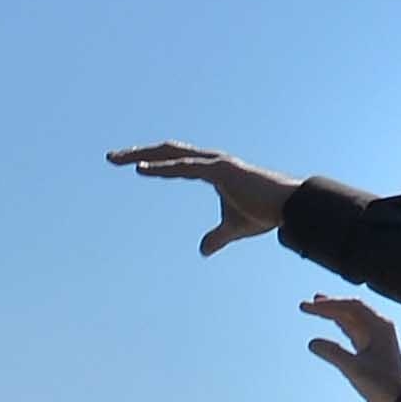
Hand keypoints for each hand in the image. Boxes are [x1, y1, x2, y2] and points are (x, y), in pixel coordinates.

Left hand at [107, 141, 297, 254]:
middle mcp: (211, 161)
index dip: (150, 160)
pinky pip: (185, 167)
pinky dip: (162, 167)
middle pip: (166, 151)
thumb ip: (217, 237)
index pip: (173, 160)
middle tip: (110, 157)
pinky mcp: (221, 170)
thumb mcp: (233, 229)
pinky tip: (140, 170)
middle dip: (137, 152)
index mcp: (210, 169)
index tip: (126, 163)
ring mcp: (215, 163)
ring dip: (142, 155)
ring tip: (117, 159)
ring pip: (171, 154)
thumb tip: (203, 250)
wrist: (290, 208)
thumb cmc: (265, 213)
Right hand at [300, 293, 400, 401]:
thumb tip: (313, 343)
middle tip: (308, 304)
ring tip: (316, 308)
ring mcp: (375, 338)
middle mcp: (379, 328)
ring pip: (352, 320)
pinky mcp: (371, 348)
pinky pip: (354, 331)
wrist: (399, 400)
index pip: (352, 307)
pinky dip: (341, 326)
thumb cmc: (382, 384)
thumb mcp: (355, 368)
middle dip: (329, 306)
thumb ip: (333, 353)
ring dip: (334, 313)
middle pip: (351, 310)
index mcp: (379, 326)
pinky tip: (332, 324)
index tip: (311, 306)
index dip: (330, 304)